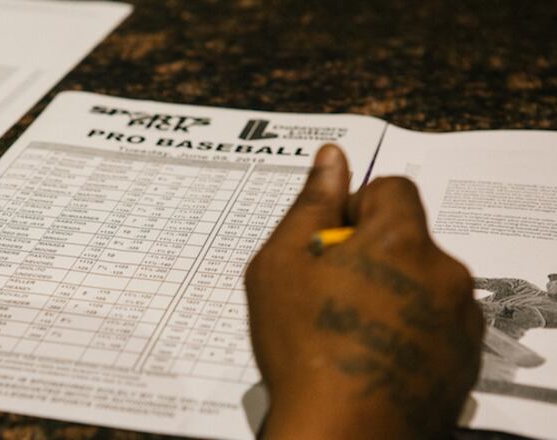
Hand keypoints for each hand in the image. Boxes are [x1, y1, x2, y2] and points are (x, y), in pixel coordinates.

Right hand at [245, 145, 483, 438]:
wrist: (341, 434)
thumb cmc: (304, 345)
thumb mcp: (282, 265)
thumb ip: (311, 205)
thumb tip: (332, 156)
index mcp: (401, 241)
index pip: (393, 190)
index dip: (357, 210)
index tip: (330, 245)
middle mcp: (444, 274)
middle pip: (408, 242)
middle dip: (372, 257)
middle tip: (330, 295)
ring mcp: (459, 321)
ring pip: (423, 285)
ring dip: (394, 295)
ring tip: (350, 333)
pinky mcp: (465, 361)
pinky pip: (437, 326)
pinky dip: (411, 332)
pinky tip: (374, 357)